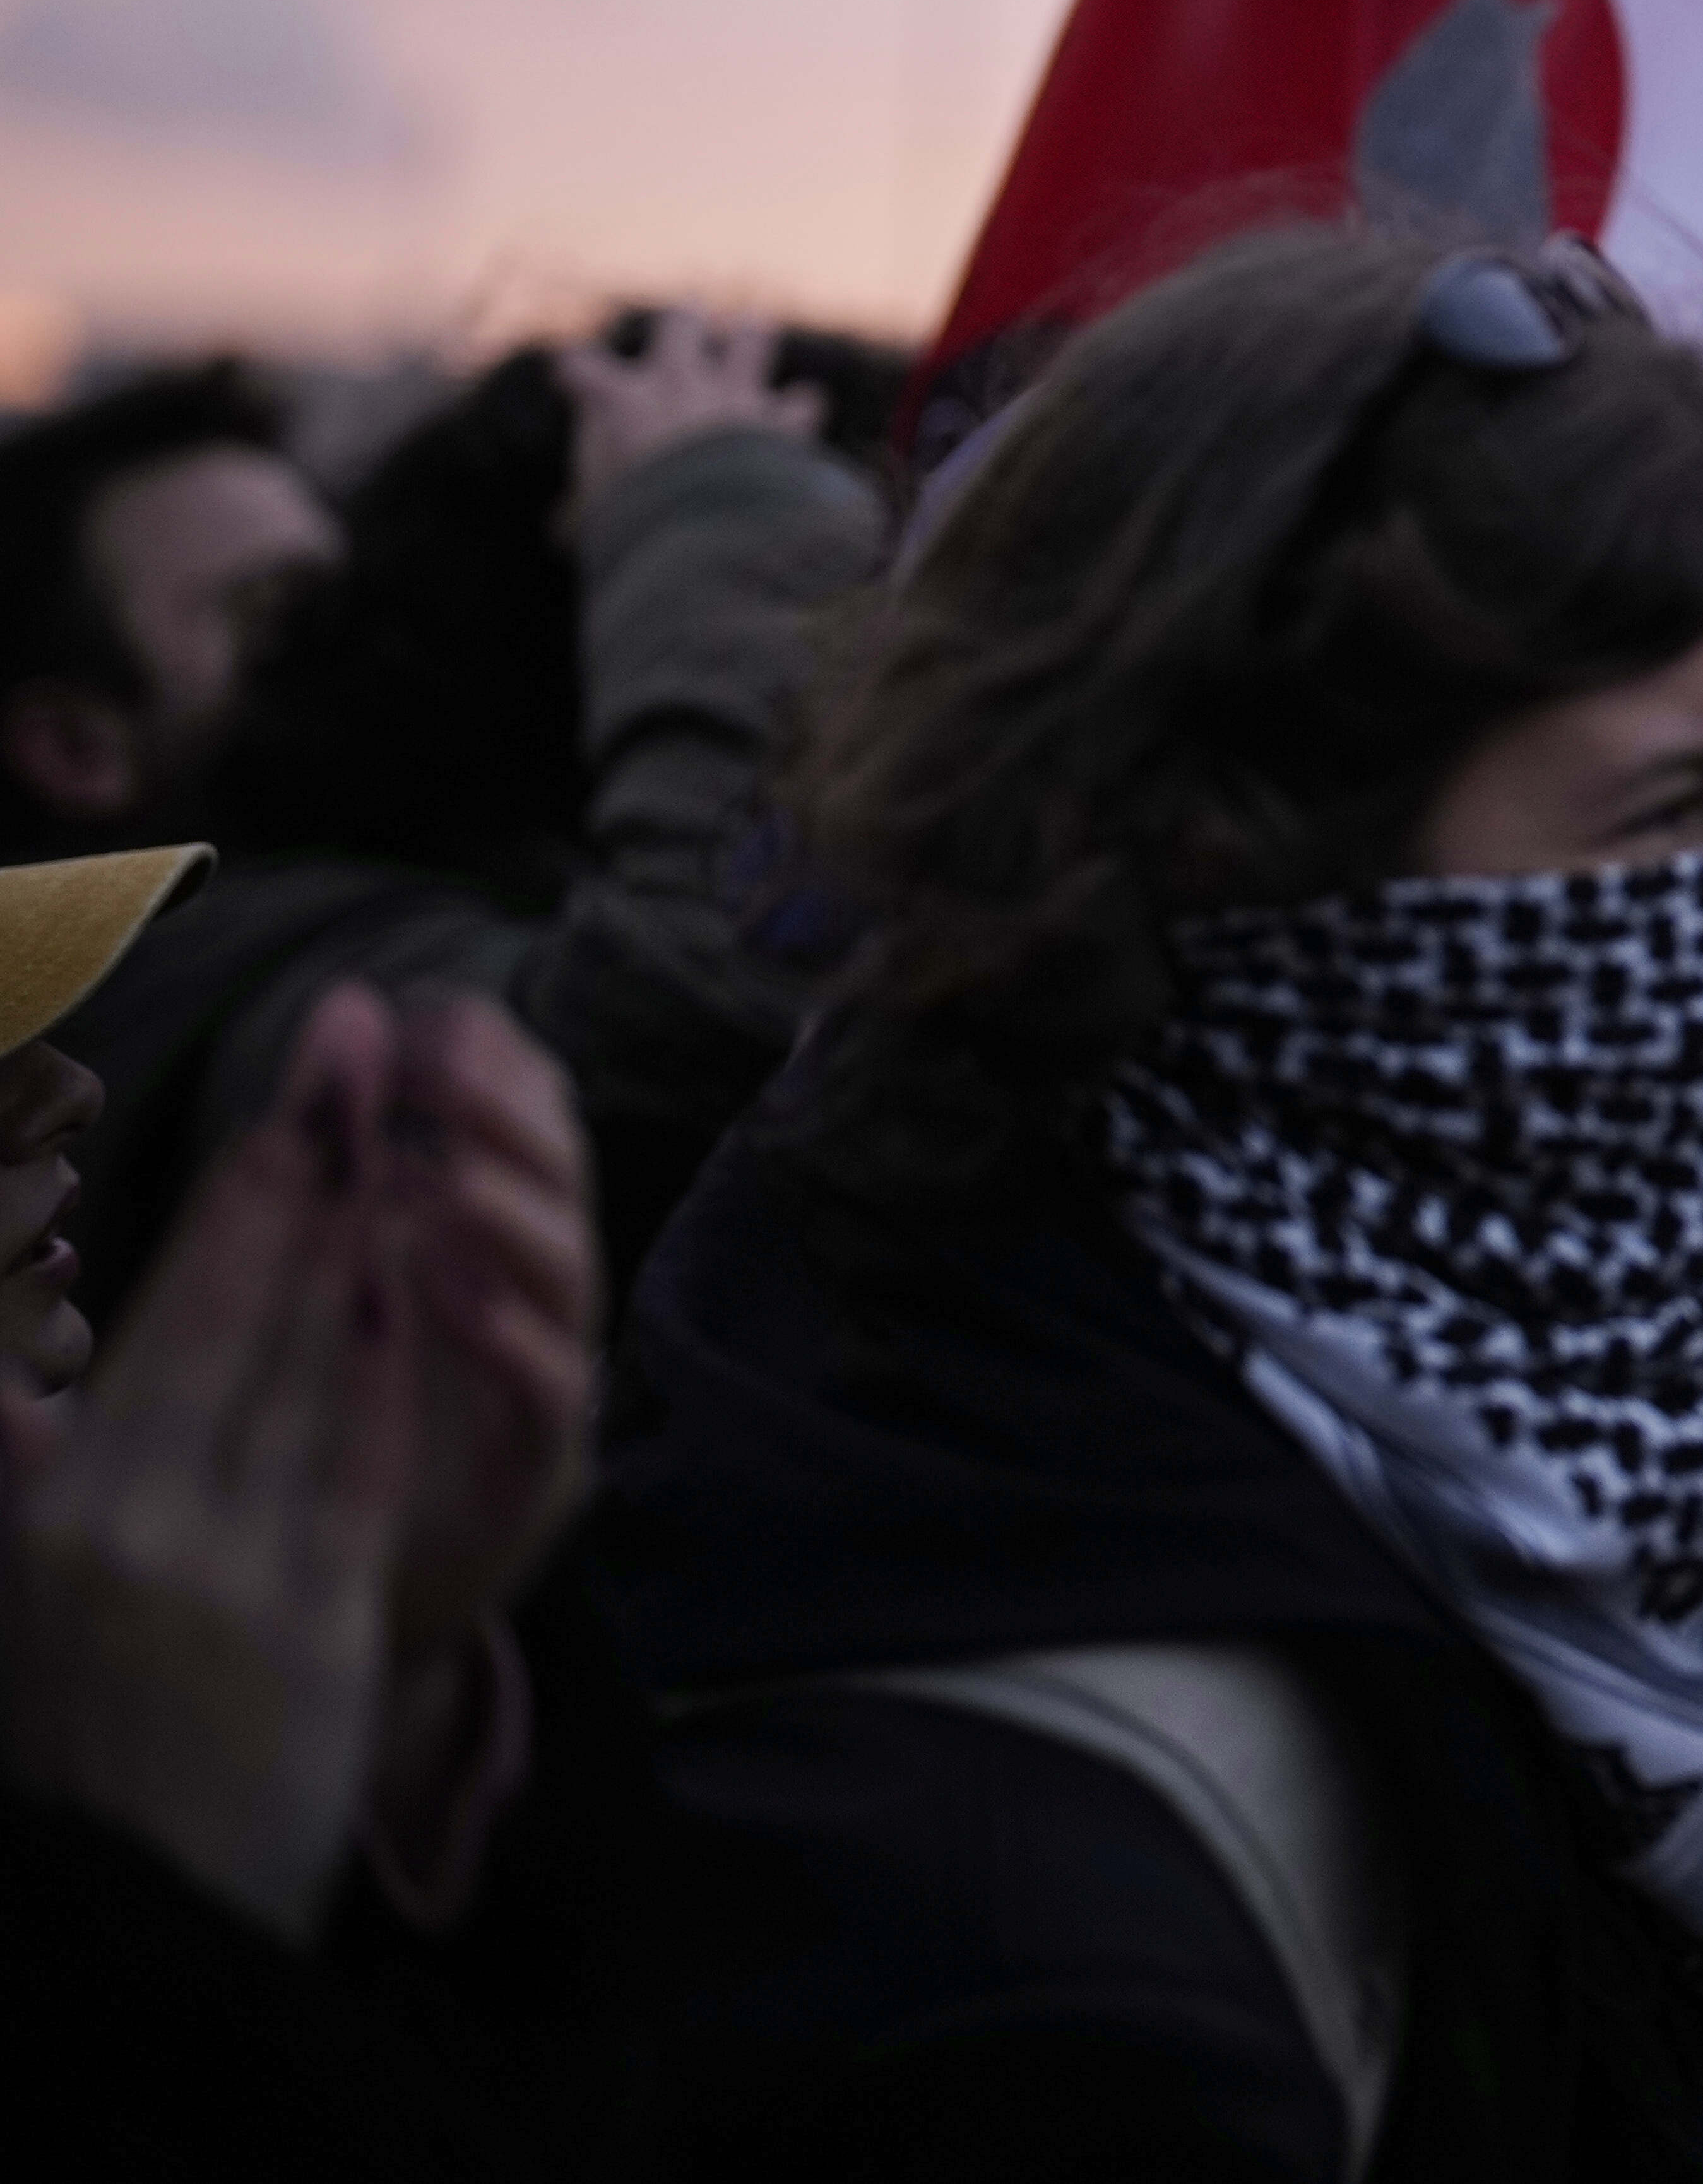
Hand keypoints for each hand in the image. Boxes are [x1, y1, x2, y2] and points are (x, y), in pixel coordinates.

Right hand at [0, 988, 417, 1939]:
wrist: (130, 1908)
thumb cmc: (73, 1737)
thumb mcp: (25, 1589)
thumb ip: (27, 1460)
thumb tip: (22, 1373)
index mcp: (61, 1508)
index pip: (165, 1317)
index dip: (237, 1194)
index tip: (289, 1094)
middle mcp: (132, 1519)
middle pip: (234, 1307)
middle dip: (302, 1163)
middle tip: (351, 1040)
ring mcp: (223, 1568)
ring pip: (300, 1364)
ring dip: (356, 1231)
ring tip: (399, 1120)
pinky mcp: (311, 1620)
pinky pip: (352, 1463)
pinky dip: (384, 1364)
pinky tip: (415, 1278)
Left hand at [371, 993, 593, 1656]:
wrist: (361, 1594)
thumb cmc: (345, 1420)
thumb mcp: (337, 1278)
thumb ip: (347, 1164)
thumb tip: (341, 1020)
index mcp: (497, 1237)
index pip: (526, 1119)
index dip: (491, 1060)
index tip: (421, 1014)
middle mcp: (539, 1294)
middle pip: (558, 1178)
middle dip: (503, 1112)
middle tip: (432, 1066)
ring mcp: (551, 1377)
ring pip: (567, 1272)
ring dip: (507, 1215)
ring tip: (436, 1177)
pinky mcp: (539, 1469)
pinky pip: (547, 1389)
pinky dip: (507, 1336)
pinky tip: (446, 1293)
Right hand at [555, 306, 818, 529]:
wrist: (707, 518)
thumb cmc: (635, 515)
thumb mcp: (596, 505)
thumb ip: (592, 498)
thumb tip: (564, 529)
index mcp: (618, 399)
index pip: (583, 367)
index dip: (577, 370)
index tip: (572, 374)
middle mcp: (677, 382)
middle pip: (679, 326)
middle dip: (684, 321)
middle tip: (688, 313)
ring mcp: (733, 395)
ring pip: (750, 341)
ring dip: (751, 337)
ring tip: (752, 327)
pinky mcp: (781, 422)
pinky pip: (802, 404)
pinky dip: (802, 407)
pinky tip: (806, 405)